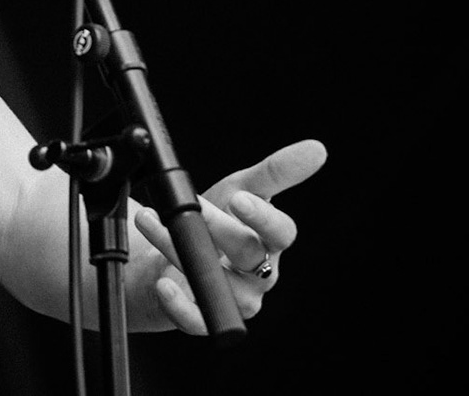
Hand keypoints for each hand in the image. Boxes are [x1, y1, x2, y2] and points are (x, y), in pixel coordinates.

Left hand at [128, 139, 327, 333]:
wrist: (171, 255)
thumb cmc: (216, 223)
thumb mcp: (242, 190)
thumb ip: (275, 172)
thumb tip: (317, 149)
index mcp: (270, 242)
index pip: (281, 233)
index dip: (263, 217)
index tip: (239, 198)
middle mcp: (259, 275)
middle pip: (248, 255)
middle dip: (217, 227)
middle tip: (191, 203)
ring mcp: (234, 300)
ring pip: (216, 282)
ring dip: (179, 250)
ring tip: (151, 221)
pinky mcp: (205, 319)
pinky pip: (197, 320)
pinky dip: (179, 304)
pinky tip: (163, 283)